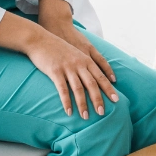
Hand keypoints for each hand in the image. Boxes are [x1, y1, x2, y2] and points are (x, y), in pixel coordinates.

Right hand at [0, 11, 117, 118]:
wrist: (39, 39)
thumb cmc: (58, 48)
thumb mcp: (75, 53)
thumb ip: (84, 63)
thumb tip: (92, 77)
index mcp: (86, 59)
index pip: (101, 76)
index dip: (109, 88)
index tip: (116, 99)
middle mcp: (79, 63)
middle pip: (92, 84)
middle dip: (98, 99)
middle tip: (102, 113)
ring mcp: (67, 67)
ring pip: (78, 88)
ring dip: (83, 104)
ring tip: (86, 116)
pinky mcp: (55, 71)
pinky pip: (63, 89)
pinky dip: (67, 102)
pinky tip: (69, 112)